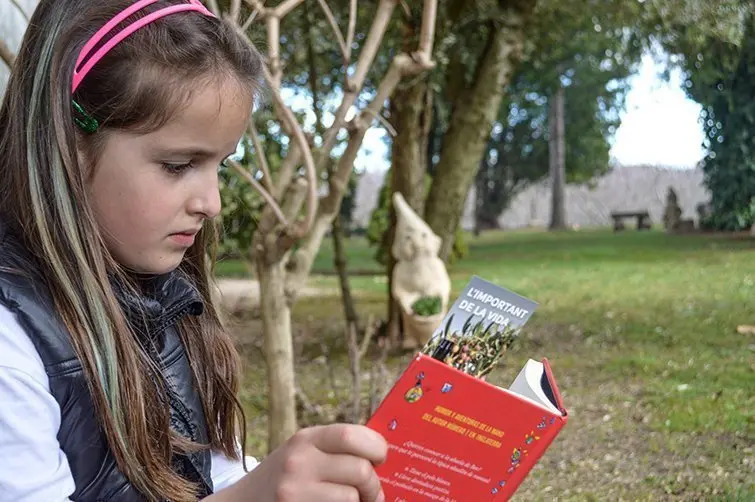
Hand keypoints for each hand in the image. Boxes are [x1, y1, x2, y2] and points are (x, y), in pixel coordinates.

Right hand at [221, 424, 387, 501]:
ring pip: (352, 498)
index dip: (376, 447)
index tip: (381, 458)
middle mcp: (298, 463)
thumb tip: (384, 454)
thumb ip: (336, 448)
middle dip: (374, 485)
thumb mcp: (304, 451)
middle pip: (360, 470)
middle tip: (373, 492)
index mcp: (306, 439)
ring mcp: (295, 492)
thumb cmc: (286, 475)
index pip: (351, 436)